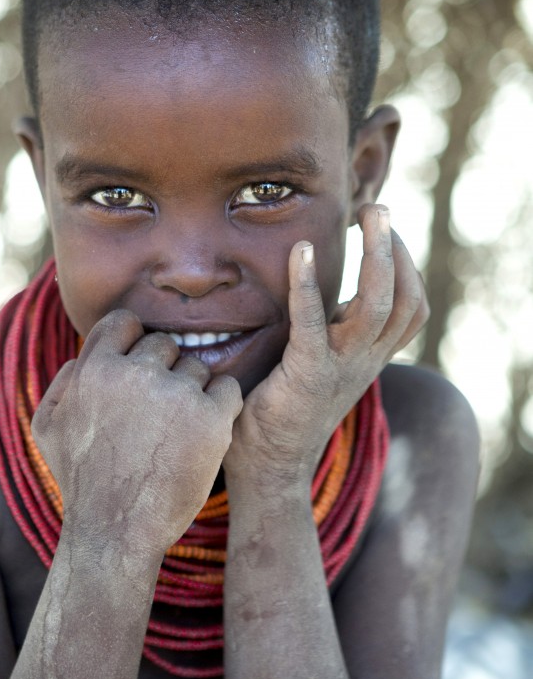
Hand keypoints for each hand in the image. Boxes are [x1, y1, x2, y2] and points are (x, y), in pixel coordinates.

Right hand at [31, 310, 242, 555]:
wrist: (116, 533)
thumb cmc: (82, 483)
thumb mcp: (47, 428)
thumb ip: (62, 382)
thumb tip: (84, 356)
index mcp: (95, 369)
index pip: (124, 322)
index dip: (134, 341)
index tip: (139, 368)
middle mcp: (134, 374)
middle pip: (164, 344)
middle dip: (164, 371)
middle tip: (158, 412)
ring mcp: (175, 394)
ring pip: (197, 367)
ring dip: (192, 392)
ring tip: (177, 432)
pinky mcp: (210, 418)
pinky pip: (228, 388)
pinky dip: (222, 406)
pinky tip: (206, 430)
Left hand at [224, 204, 427, 487]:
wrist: (268, 471)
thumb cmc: (280, 414)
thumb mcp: (316, 367)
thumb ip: (326, 335)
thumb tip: (313, 295)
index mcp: (368, 359)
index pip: (410, 309)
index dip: (406, 266)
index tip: (383, 229)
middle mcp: (364, 361)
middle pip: (405, 299)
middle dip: (397, 248)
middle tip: (378, 207)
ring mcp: (341, 367)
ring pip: (380, 304)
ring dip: (376, 254)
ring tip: (364, 215)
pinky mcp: (307, 373)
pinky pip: (314, 321)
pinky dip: (307, 284)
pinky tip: (298, 251)